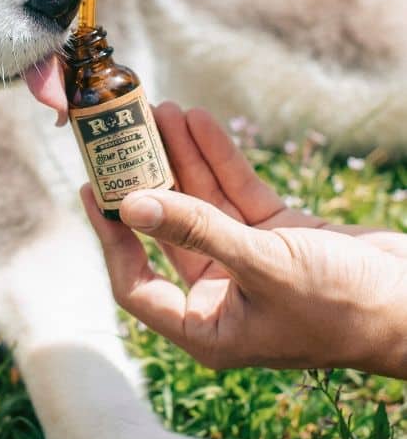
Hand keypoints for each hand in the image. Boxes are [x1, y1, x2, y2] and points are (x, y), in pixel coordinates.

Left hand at [83, 103, 406, 377]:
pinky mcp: (274, 235)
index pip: (136, 283)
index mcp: (207, 326)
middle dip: (146, 180)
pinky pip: (234, 192)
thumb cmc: (345, 305)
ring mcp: (246, 262)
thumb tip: (132, 205)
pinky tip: (196, 122)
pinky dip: (217, 158)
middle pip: (165, 230)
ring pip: (199, 203)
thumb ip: (196, 232)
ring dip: (180, 158)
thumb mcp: (264, 266)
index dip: (111, 237)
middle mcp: (220, 295)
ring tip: (160, 111)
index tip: (94, 190)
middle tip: (123, 136)